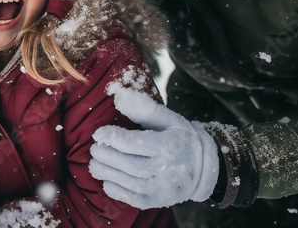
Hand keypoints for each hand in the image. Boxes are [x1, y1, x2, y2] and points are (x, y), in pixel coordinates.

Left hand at [89, 88, 218, 208]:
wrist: (203, 168)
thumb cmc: (181, 138)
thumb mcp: (169, 119)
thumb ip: (144, 108)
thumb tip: (119, 97)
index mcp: (169, 145)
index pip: (135, 143)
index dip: (112, 138)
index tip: (98, 133)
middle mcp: (166, 169)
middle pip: (129, 164)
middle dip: (106, 156)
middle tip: (94, 148)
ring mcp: (162, 188)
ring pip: (129, 181)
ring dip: (106, 172)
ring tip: (94, 164)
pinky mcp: (158, 201)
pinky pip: (133, 198)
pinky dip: (117, 191)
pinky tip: (106, 181)